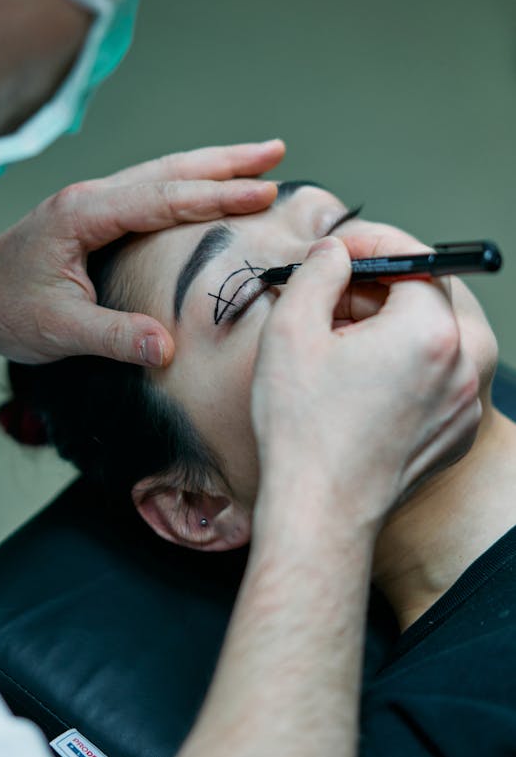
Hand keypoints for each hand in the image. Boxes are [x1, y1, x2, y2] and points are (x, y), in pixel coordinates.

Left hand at [0, 140, 283, 365]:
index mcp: (84, 214)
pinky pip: (153, 190)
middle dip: (227, 162)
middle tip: (278, 152)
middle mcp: (92, 197)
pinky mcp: (97, 214)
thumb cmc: (3, 308)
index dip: (216, 196)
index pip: (162, 199)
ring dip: (213, 165)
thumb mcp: (56, 331)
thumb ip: (112, 337)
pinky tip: (211, 186)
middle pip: (170, 170)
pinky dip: (190, 183)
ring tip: (261, 159)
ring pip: (164, 174)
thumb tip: (167, 348)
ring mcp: (94, 201)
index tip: (263, 193)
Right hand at [250, 234, 479, 534]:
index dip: (372, 244)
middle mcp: (464, 365)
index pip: (415, 258)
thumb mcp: (292, 327)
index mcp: (430, 332)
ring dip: (390, 325)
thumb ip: (319, 271)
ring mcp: (465, 403)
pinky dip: (403, 363)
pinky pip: (437, 375)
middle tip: (331, 295)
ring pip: (433, 337)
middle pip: (428, 297)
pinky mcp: (455, 432)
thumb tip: (335, 252)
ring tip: (338, 340)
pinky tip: (358, 379)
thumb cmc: (303, 426)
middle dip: (378, 287)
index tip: (339, 252)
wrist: (319, 511)